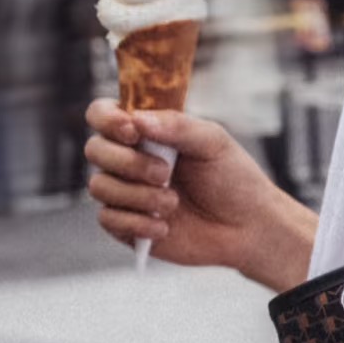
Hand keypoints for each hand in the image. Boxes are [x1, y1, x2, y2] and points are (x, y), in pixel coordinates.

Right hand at [84, 99, 299, 283]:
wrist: (248, 226)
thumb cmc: (233, 177)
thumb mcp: (212, 142)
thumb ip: (177, 126)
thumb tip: (137, 120)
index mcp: (145, 131)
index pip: (102, 115)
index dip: (108, 120)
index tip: (132, 131)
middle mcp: (128, 159)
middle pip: (95, 150)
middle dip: (129, 163)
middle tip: (166, 174)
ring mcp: (125, 193)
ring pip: (99, 187)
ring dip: (137, 196)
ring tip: (173, 203)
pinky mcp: (127, 226)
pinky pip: (108, 220)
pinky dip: (137, 224)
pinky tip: (165, 228)